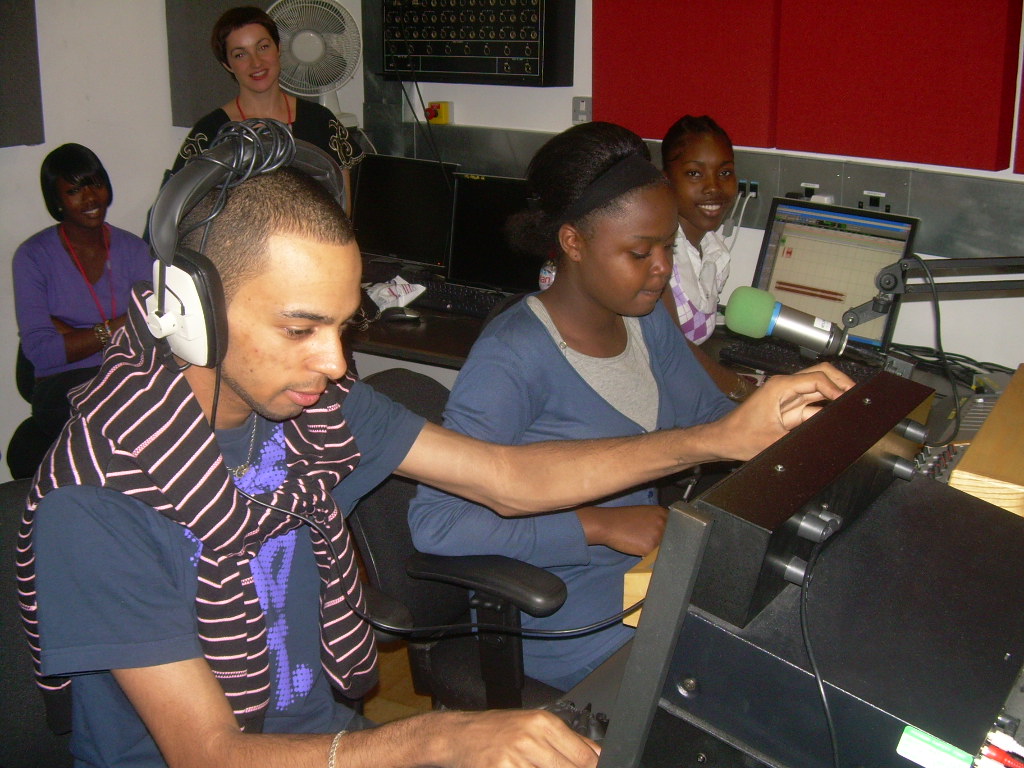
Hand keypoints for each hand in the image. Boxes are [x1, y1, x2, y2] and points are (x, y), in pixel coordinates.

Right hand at [431, 709, 599, 767]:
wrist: (457, 735)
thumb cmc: (495, 731)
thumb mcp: (533, 727)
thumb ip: (568, 742)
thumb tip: (599, 756)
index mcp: (544, 723)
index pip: (585, 757)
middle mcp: (531, 738)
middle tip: (550, 766)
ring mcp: (515, 757)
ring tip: (533, 767)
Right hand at [577, 505, 666, 554]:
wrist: (608, 523)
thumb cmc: (622, 519)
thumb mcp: (644, 514)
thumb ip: (657, 522)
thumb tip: (666, 534)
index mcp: (662, 513)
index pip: (676, 527)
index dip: (671, 535)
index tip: (667, 539)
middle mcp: (663, 522)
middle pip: (673, 538)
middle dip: (666, 544)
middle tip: (654, 546)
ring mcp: (658, 534)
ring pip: (664, 548)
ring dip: (658, 551)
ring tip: (645, 548)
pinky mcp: (650, 547)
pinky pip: (655, 556)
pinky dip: (650, 557)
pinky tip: (641, 552)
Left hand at [708, 363, 853, 460]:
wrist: (722, 441)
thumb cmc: (738, 436)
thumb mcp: (774, 441)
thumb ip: (802, 436)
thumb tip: (826, 436)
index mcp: (780, 387)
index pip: (817, 378)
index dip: (837, 388)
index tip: (850, 400)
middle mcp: (786, 387)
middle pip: (822, 375)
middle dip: (842, 382)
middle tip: (859, 395)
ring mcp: (788, 397)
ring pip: (820, 388)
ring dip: (836, 394)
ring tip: (854, 405)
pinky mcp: (789, 410)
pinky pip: (813, 404)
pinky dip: (827, 408)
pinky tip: (837, 416)